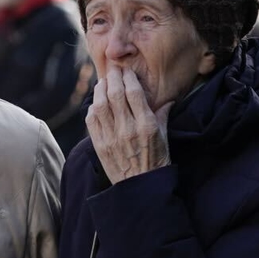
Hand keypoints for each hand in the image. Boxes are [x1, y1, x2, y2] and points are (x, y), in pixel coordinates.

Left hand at [87, 66, 172, 184]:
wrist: (140, 188)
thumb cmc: (156, 162)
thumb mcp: (164, 138)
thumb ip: (162, 116)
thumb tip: (167, 100)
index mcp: (146, 125)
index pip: (134, 93)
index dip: (128, 78)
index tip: (126, 71)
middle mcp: (127, 129)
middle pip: (115, 94)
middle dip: (113, 77)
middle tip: (112, 70)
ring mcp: (111, 137)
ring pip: (100, 104)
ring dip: (100, 90)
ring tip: (103, 82)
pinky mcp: (99, 145)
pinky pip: (92, 120)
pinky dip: (93, 108)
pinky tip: (97, 103)